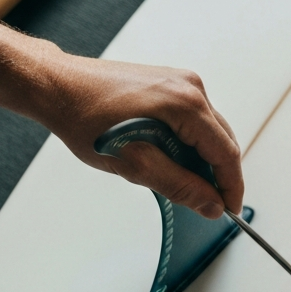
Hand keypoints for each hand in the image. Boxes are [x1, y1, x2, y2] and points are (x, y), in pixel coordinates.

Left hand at [37, 49, 242, 218]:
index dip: (231, 186)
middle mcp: (189, 87)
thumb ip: (180, 186)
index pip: (226, 152)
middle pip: (222, 140)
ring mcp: (179, 82)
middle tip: (210, 205)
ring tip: (187, 185)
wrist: (58, 88)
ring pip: (208, 131)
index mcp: (186, 104)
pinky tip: (174, 161)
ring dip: (202, 160)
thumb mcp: (135, 164)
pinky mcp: (167, 84)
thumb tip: (212, 204)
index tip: (229, 210)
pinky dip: (190, 144)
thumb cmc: (85, 119)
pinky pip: (193, 119)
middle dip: (219, 175)